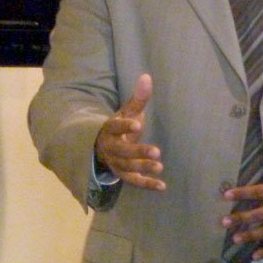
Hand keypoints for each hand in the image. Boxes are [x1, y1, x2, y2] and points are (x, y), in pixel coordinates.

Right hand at [94, 73, 165, 190]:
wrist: (100, 146)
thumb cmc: (119, 126)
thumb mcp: (127, 111)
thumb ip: (138, 98)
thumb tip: (147, 76)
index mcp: (109, 130)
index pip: (115, 127)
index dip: (125, 127)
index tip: (138, 125)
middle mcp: (110, 148)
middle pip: (123, 151)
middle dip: (138, 152)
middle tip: (157, 152)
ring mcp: (115, 163)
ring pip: (127, 168)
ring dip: (143, 168)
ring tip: (160, 167)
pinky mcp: (122, 175)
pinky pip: (134, 182)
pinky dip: (147, 184)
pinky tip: (162, 186)